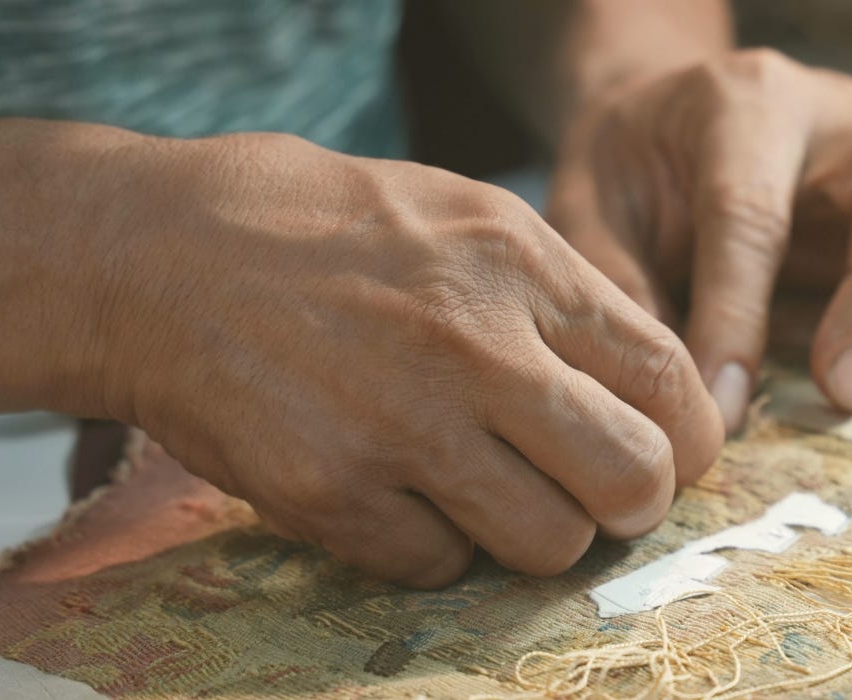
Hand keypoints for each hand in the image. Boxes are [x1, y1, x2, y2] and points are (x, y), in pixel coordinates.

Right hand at [76, 129, 722, 586]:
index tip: (673, 455)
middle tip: (602, 495)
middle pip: (631, 479)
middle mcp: (475, 348)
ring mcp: (402, 428)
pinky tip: (402, 493)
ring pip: (547, 544)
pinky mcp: (331, 494)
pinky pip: (439, 567)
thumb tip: (657, 395)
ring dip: (535, 533)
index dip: (691, 437)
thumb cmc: (331, 230)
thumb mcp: (470, 217)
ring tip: (493, 491)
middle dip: (633, 503)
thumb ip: (568, 300)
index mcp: (522, 267)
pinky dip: (434, 546)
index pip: (669, 379)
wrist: (161, 255)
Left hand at [547, 49, 851, 429]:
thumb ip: (625, 288)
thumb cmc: (630, 169)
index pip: (753, 212)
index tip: (723, 406)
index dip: (740, 315)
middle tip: (846, 390)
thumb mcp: (591, 215)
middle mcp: (831, 108)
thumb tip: (677, 395)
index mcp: (737, 106)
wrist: (663, 112)